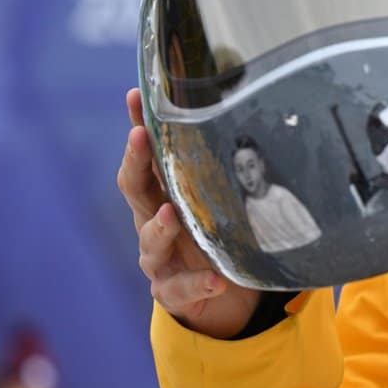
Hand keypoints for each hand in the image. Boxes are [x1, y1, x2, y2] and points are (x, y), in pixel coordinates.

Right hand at [118, 88, 259, 338]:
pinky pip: (180, 288)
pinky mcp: (172, 291)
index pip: (145, 155)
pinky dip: (197, 284)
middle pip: (134, 189)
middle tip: (140, 138)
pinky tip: (215, 280)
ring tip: (171, 215)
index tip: (137, 95)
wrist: (218, 291)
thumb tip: (252, 112)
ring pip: (150, 241)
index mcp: (162, 193)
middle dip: (134, 162)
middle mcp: (152, 221)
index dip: (138, 125)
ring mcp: (159, 258)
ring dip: (159, 227)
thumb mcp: (219, 197)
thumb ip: (224, 167)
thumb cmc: (215, 231)